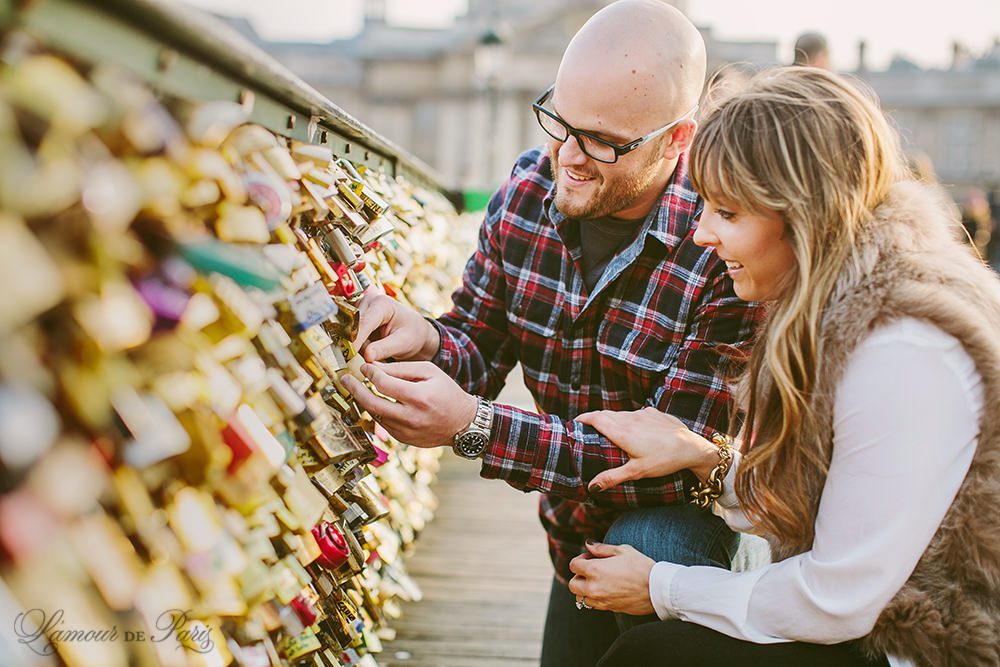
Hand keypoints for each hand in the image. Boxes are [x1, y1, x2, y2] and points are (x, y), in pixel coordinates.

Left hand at [340, 361, 477, 446]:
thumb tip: (373, 368)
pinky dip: (377, 411)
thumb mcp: (429, 372)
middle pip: (372, 404)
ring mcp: (406, 432)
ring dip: (364, 401)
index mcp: (419, 397)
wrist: (462, 423)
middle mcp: (411, 417)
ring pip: (375, 415)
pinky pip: (383, 423)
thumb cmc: (446, 392)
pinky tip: (375, 401)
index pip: (384, 384)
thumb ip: (401, 369)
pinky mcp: (403, 439)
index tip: (363, 367)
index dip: (370, 373)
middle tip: (344, 379)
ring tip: (357, 388)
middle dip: (355, 390)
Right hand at [353, 292, 439, 362]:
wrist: (413, 332)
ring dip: (359, 346)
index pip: (364, 322)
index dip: (357, 339)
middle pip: (353, 327)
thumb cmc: (412, 334)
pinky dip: (358, 345)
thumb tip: (366, 356)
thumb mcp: (403, 343)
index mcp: (382, 303)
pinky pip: (349, 336)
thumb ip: (384, 349)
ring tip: (378, 350)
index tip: (351, 353)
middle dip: (358, 345)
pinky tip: (372, 347)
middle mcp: (367, 302)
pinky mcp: (354, 318)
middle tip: (370, 359)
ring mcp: (359, 309)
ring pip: (349, 333)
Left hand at [568, 542, 655, 615]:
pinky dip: (594, 598)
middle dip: (579, 576)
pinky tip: (606, 590)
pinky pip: (593, 605)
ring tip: (598, 582)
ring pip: (581, 597)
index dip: (581, 559)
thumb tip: (589, 545)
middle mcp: (594, 587)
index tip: (590, 557)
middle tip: (591, 571)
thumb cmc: (641, 566)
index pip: (573, 565)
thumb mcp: (622, 550)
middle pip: (572, 584)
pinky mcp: (608, 608)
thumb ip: (601, 548)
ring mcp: (600, 600)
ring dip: (585, 589)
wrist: (657, 589)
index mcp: (595, 570)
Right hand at [576, 407, 716, 491]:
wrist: (693, 448)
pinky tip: (636, 432)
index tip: (575, 422)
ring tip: (611, 432)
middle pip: (606, 414)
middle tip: (588, 429)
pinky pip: (636, 414)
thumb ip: (612, 477)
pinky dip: (630, 420)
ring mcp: (643, 414)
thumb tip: (591, 487)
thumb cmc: (665, 460)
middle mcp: (630, 419)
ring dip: (613, 420)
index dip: (583, 418)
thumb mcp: (637, 472)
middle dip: (595, 419)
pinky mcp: (654, 412)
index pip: (596, 418)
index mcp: (622, 432)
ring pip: (622, 414)